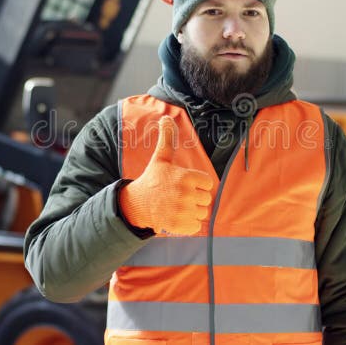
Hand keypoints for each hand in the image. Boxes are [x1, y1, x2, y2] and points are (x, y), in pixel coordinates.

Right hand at [119, 115, 213, 234]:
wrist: (137, 204)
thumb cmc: (153, 179)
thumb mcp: (161, 158)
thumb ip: (168, 139)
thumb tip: (166, 118)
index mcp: (185, 177)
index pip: (208, 183)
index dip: (198, 184)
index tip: (184, 184)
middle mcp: (186, 194)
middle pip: (206, 198)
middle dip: (195, 198)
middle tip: (179, 195)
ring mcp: (183, 211)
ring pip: (202, 212)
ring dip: (192, 211)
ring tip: (177, 205)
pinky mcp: (180, 225)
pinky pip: (196, 226)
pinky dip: (189, 224)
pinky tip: (176, 216)